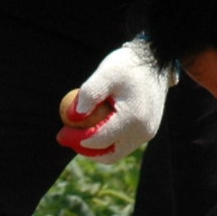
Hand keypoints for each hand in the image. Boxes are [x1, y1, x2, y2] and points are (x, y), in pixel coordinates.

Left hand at [57, 39, 170, 161]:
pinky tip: (93, 128)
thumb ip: (88, 95)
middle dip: (85, 150)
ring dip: (96, 147)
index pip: (99, 140)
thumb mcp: (105, 73)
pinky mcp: (149, 131)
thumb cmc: (127, 65)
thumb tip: (72, 117)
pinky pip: (124, 144)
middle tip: (67, 139)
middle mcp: (143, 131)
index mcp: (132, 118)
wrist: (156, 61)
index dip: (76, 139)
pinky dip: (108, 141)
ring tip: (77, 135)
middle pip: (109, 154)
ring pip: (117, 152)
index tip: (61, 133)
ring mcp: (148, 133)